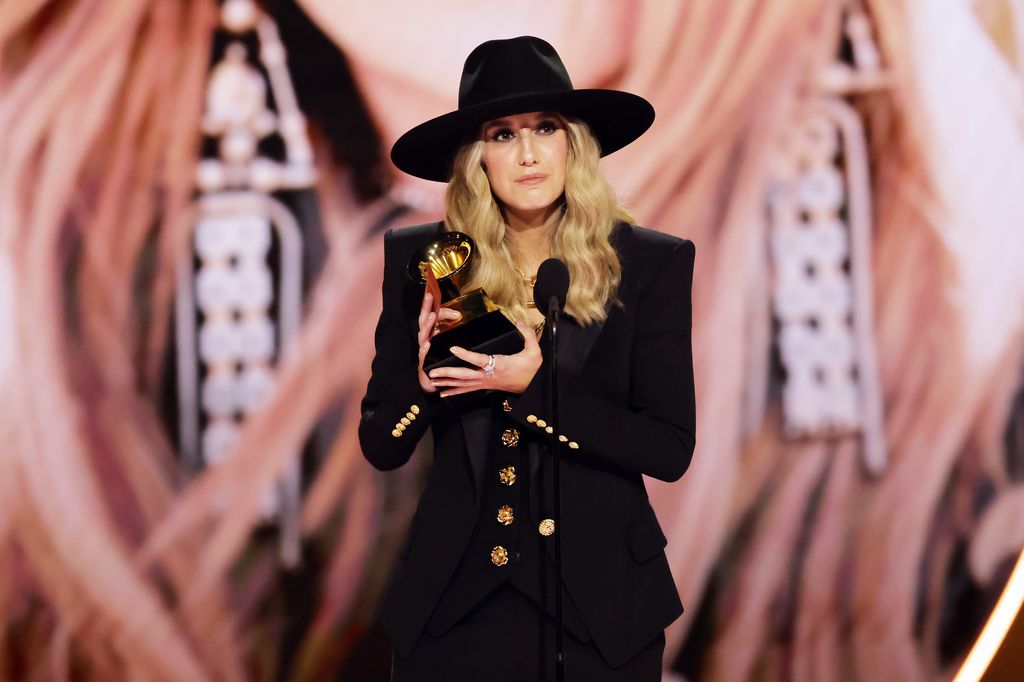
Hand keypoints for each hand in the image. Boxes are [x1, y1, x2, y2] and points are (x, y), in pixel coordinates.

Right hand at [416, 290, 460, 392]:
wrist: (432, 379)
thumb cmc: (439, 356)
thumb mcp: (444, 338)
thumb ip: (448, 324)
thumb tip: (458, 314)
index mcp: (430, 331)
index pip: (430, 314)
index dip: (431, 303)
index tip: (433, 292)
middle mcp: (425, 338)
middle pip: (423, 320)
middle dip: (426, 308)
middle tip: (429, 296)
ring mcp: (423, 349)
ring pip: (423, 335)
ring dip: (427, 325)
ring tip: (432, 316)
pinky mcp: (424, 361)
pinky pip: (423, 354)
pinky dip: (425, 349)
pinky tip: (428, 344)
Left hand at [427, 320, 541, 396]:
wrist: (533, 387)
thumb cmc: (532, 369)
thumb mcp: (534, 351)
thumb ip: (527, 335)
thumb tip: (519, 321)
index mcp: (499, 365)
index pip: (479, 360)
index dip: (465, 355)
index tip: (453, 348)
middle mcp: (488, 375)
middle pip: (465, 375)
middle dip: (447, 374)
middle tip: (432, 372)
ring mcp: (485, 382)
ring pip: (463, 384)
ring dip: (446, 382)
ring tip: (432, 381)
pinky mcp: (485, 386)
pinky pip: (466, 390)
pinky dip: (454, 391)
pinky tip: (443, 393)